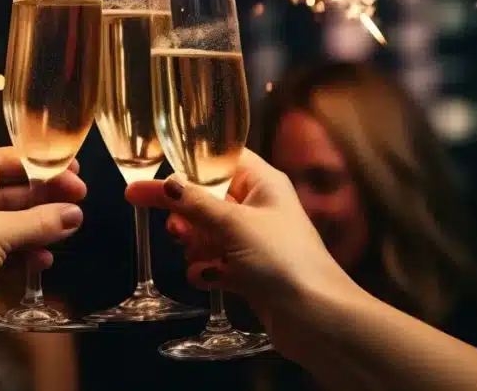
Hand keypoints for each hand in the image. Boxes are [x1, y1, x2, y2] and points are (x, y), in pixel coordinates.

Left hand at [0, 147, 85, 343]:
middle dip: (46, 199)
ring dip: (38, 228)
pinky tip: (43, 262)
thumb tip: (76, 213)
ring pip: (10, 221)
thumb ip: (38, 222)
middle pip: (15, 190)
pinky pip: (0, 248)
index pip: (15, 160)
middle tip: (80, 208)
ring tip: (66, 235)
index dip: (47, 167)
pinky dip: (22, 252)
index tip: (78, 178)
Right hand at [125, 148, 360, 361]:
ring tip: (196, 254)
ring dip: (196, 244)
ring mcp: (255, 242)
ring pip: (209, 232)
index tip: (160, 175)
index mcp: (263, 183)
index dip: (192, 165)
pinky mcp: (250, 273)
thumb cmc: (283, 260)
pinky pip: (216, 262)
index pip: (222, 159)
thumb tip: (161, 184)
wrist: (316, 318)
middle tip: (175, 229)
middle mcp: (259, 207)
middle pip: (209, 198)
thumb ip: (194, 203)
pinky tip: (208, 278)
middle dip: (188, 214)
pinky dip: (207, 269)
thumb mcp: (233, 224)